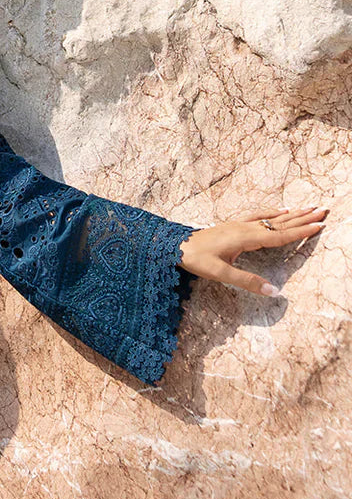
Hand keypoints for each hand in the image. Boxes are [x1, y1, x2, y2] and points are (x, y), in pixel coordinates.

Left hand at [178, 206, 327, 295]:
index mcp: (245, 238)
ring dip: (291, 213)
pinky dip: (273, 212)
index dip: (301, 231)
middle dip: (302, 217)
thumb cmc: (197, 259)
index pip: (279, 235)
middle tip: (323, 210)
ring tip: (308, 208)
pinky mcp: (234, 224)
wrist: (176, 244)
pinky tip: (279, 210)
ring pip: (271, 217)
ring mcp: (239, 224)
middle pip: (280, 222)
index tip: (319, 225)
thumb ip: (248, 282)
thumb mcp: (221, 274)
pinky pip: (258, 215)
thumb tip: (275, 291)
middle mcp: (245, 227)